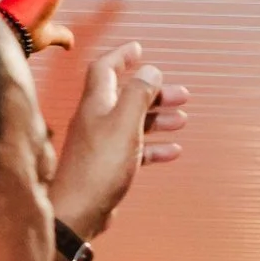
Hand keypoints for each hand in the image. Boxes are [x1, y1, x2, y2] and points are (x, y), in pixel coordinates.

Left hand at [48, 41, 188, 240]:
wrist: (78, 211)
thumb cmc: (99, 167)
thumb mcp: (125, 124)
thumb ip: (139, 94)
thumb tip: (151, 70)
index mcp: (97, 103)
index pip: (106, 68)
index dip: (122, 55)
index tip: (139, 48)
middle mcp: (96, 119)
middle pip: (126, 96)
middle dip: (153, 92)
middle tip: (180, 93)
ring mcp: (101, 143)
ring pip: (133, 123)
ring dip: (157, 118)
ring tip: (181, 119)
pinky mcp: (107, 166)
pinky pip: (135, 149)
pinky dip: (154, 147)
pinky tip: (172, 151)